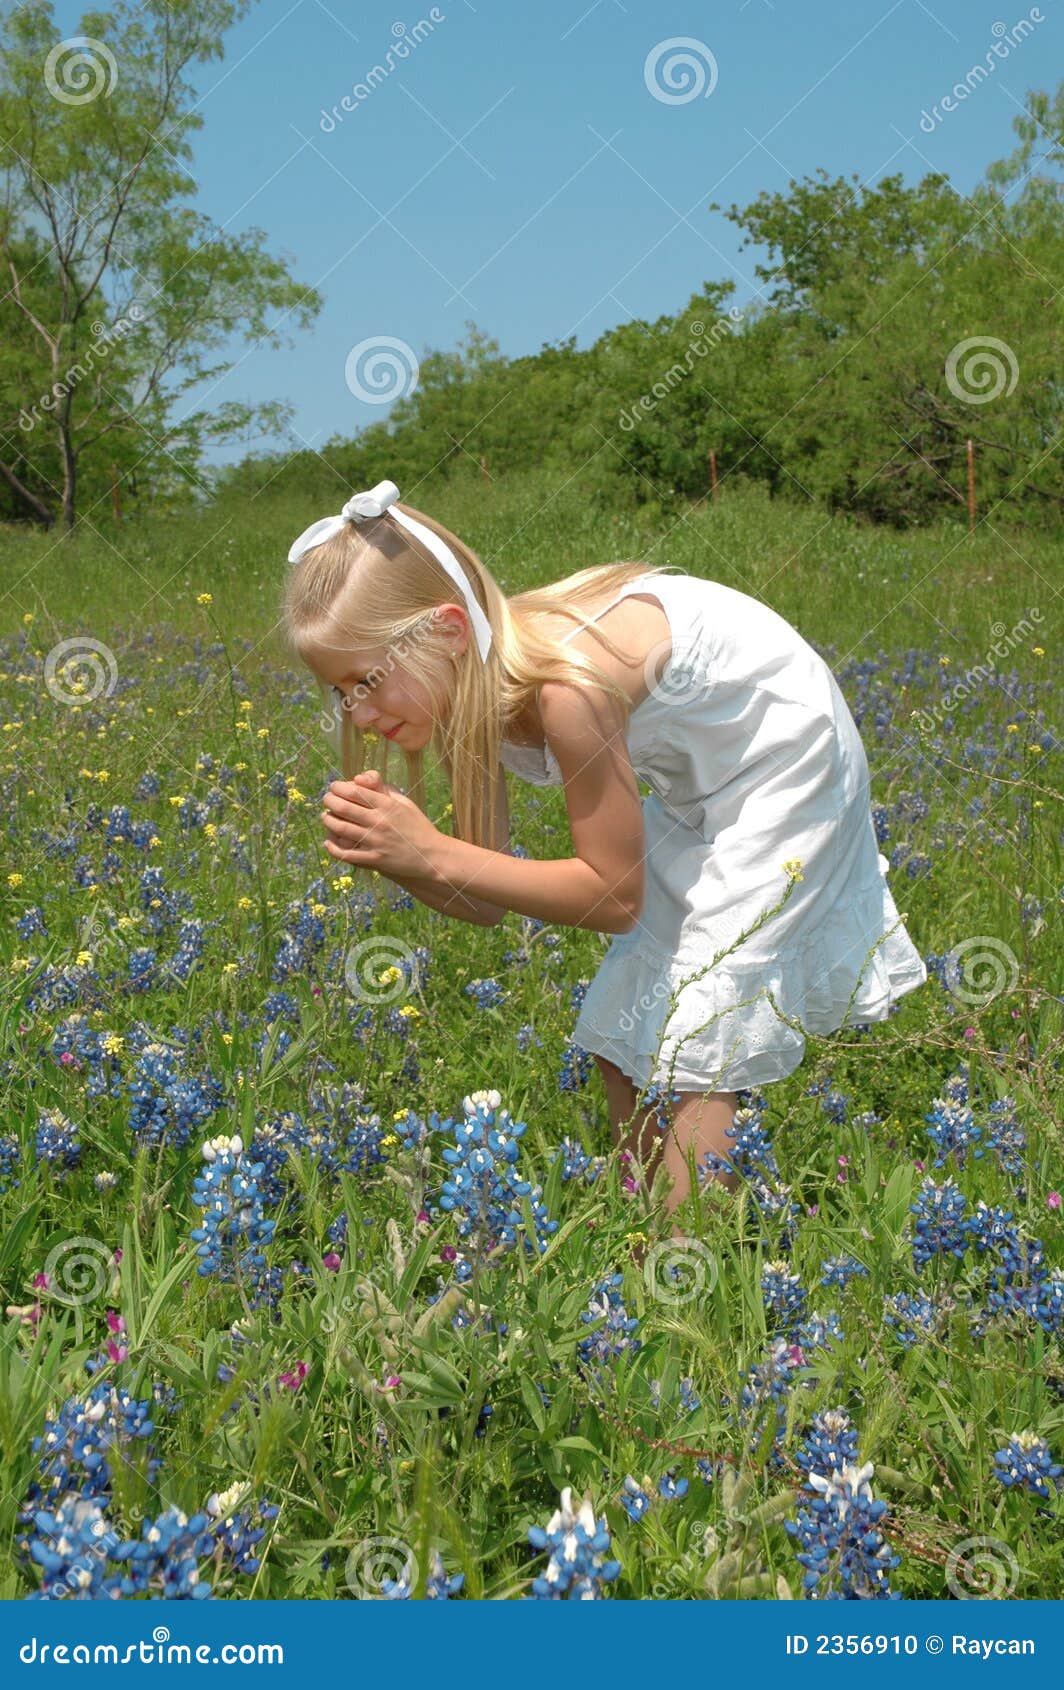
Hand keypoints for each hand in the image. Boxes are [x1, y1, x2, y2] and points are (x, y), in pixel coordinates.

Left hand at [321, 769, 441, 879]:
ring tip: (326, 816)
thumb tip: (360, 778)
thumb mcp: (404, 802)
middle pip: (344, 807)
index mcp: (387, 805)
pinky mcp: (374, 859)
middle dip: (329, 800)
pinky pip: (346, 854)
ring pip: (341, 828)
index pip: (355, 791)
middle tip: (327, 799)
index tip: (334, 787)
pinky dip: (332, 847)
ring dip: (328, 820)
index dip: (338, 787)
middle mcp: (379, 821)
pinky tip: (328, 841)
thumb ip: (383, 788)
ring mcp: (376, 841)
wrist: (431, 856)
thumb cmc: (417, 826)